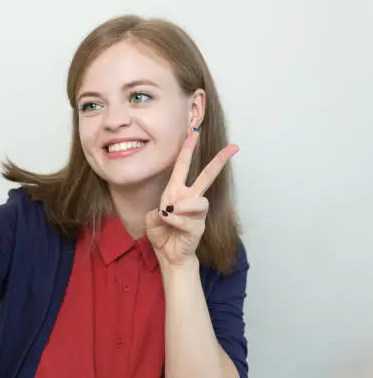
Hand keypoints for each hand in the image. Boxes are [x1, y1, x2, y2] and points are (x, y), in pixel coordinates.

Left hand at [145, 130, 238, 268]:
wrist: (167, 255)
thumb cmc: (162, 233)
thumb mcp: (152, 218)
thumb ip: (159, 210)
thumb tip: (171, 209)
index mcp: (176, 192)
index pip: (183, 167)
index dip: (188, 149)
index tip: (194, 132)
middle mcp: (189, 199)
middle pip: (207, 176)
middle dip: (219, 161)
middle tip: (233, 147)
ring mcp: (196, 213)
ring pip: (199, 201)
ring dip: (182, 206)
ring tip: (170, 212)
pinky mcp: (198, 227)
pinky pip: (187, 219)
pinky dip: (174, 221)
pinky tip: (170, 225)